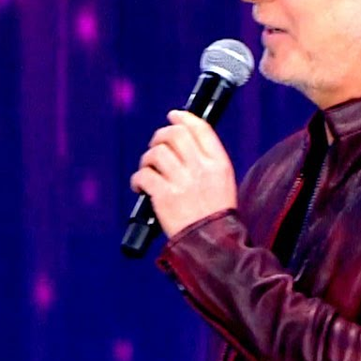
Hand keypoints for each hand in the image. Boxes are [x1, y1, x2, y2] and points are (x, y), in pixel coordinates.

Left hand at [130, 110, 236, 237]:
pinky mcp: (164, 196)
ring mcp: (182, 182)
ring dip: (147, 159)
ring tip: (149, 170)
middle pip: (175, 134)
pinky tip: (140, 186)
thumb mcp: (223, 181)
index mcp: (218, 163)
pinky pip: (143, 175)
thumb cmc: (214, 214)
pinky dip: (137, 179)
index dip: (183, 117)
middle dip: (160, 135)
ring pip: (156, 153)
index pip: (200, 128)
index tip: (173, 115)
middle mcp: (201, 169)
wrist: (212, 244)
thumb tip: (181, 138)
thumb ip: (206, 160)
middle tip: (155, 145)